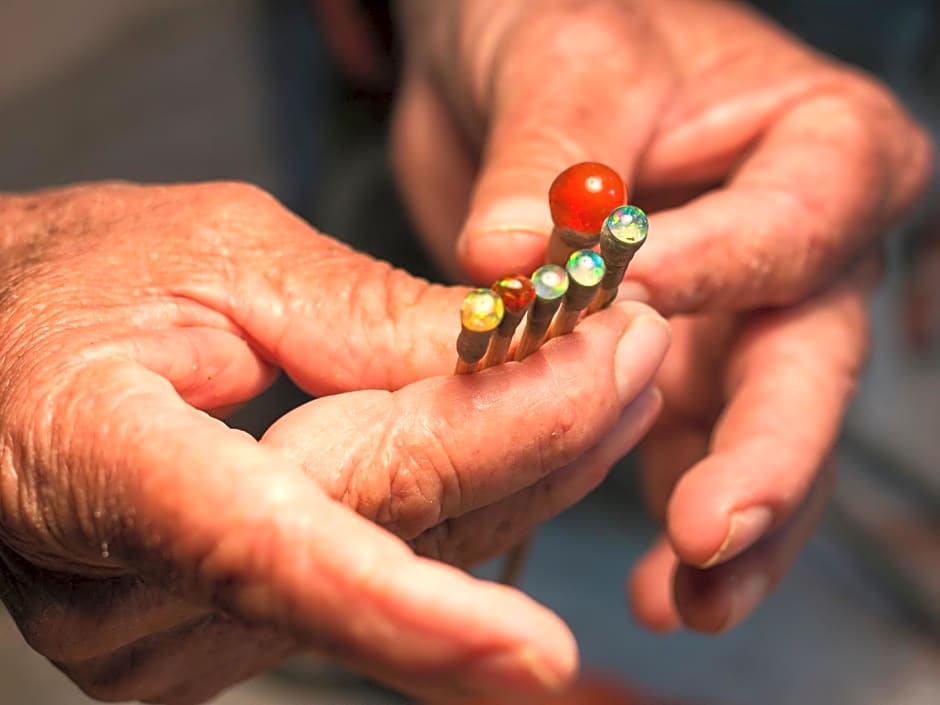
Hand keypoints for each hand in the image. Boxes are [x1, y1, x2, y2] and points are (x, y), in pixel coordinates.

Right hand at [0, 182, 669, 702]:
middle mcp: (131, 592)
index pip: (267, 557)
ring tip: (610, 381)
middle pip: (379, 535)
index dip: (407, 611)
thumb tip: (503, 353)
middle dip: (528, 450)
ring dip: (524, 469)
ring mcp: (179, 632)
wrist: (5, 348)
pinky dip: (472, 497)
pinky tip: (535, 435)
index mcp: (96, 465)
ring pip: (406, 556)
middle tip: (632, 356)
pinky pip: (389, 563)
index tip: (540, 653)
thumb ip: (359, 319)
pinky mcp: (228, 630)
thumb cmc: (77, 280)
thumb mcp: (214, 255)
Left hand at [391, 0, 932, 629]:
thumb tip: (510, 257)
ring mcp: (737, 317)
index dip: (725, 273)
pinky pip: (688, 454)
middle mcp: (794, 244)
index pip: (792, 224)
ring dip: (730, 521)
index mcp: (813, 147)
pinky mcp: (673, 369)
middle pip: (806, 359)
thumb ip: (548, 157)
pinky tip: (660, 584)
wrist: (511, 60)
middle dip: (763, 453)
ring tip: (690, 597)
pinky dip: (672, 516)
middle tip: (708, 529)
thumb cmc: (557, 22)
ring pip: (758, 431)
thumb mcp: (562, 57)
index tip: (643, 311)